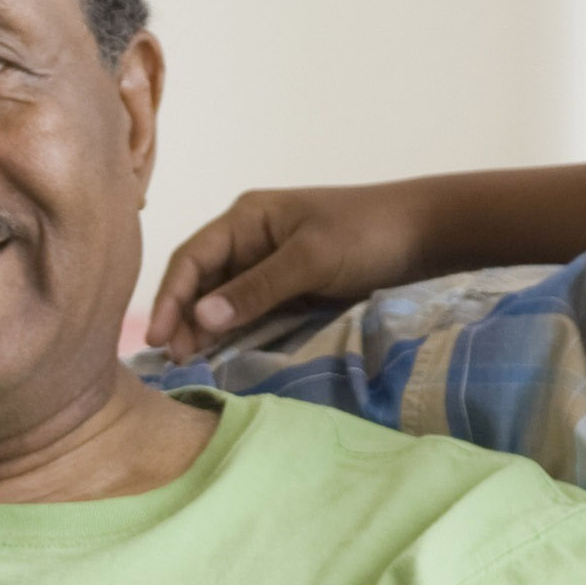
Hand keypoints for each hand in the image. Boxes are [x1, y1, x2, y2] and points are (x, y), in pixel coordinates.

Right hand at [145, 180, 444, 350]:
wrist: (425, 234)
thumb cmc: (368, 234)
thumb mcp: (310, 259)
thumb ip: (256, 288)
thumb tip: (202, 316)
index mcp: (247, 219)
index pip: (192, 259)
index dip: (170, 298)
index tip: (159, 338)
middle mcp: (250, 241)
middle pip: (200, 282)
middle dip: (183, 320)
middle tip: (175, 363)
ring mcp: (268, 267)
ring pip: (222, 302)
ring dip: (204, 331)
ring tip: (190, 366)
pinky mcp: (289, 290)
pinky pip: (249, 313)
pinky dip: (232, 334)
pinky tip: (221, 357)